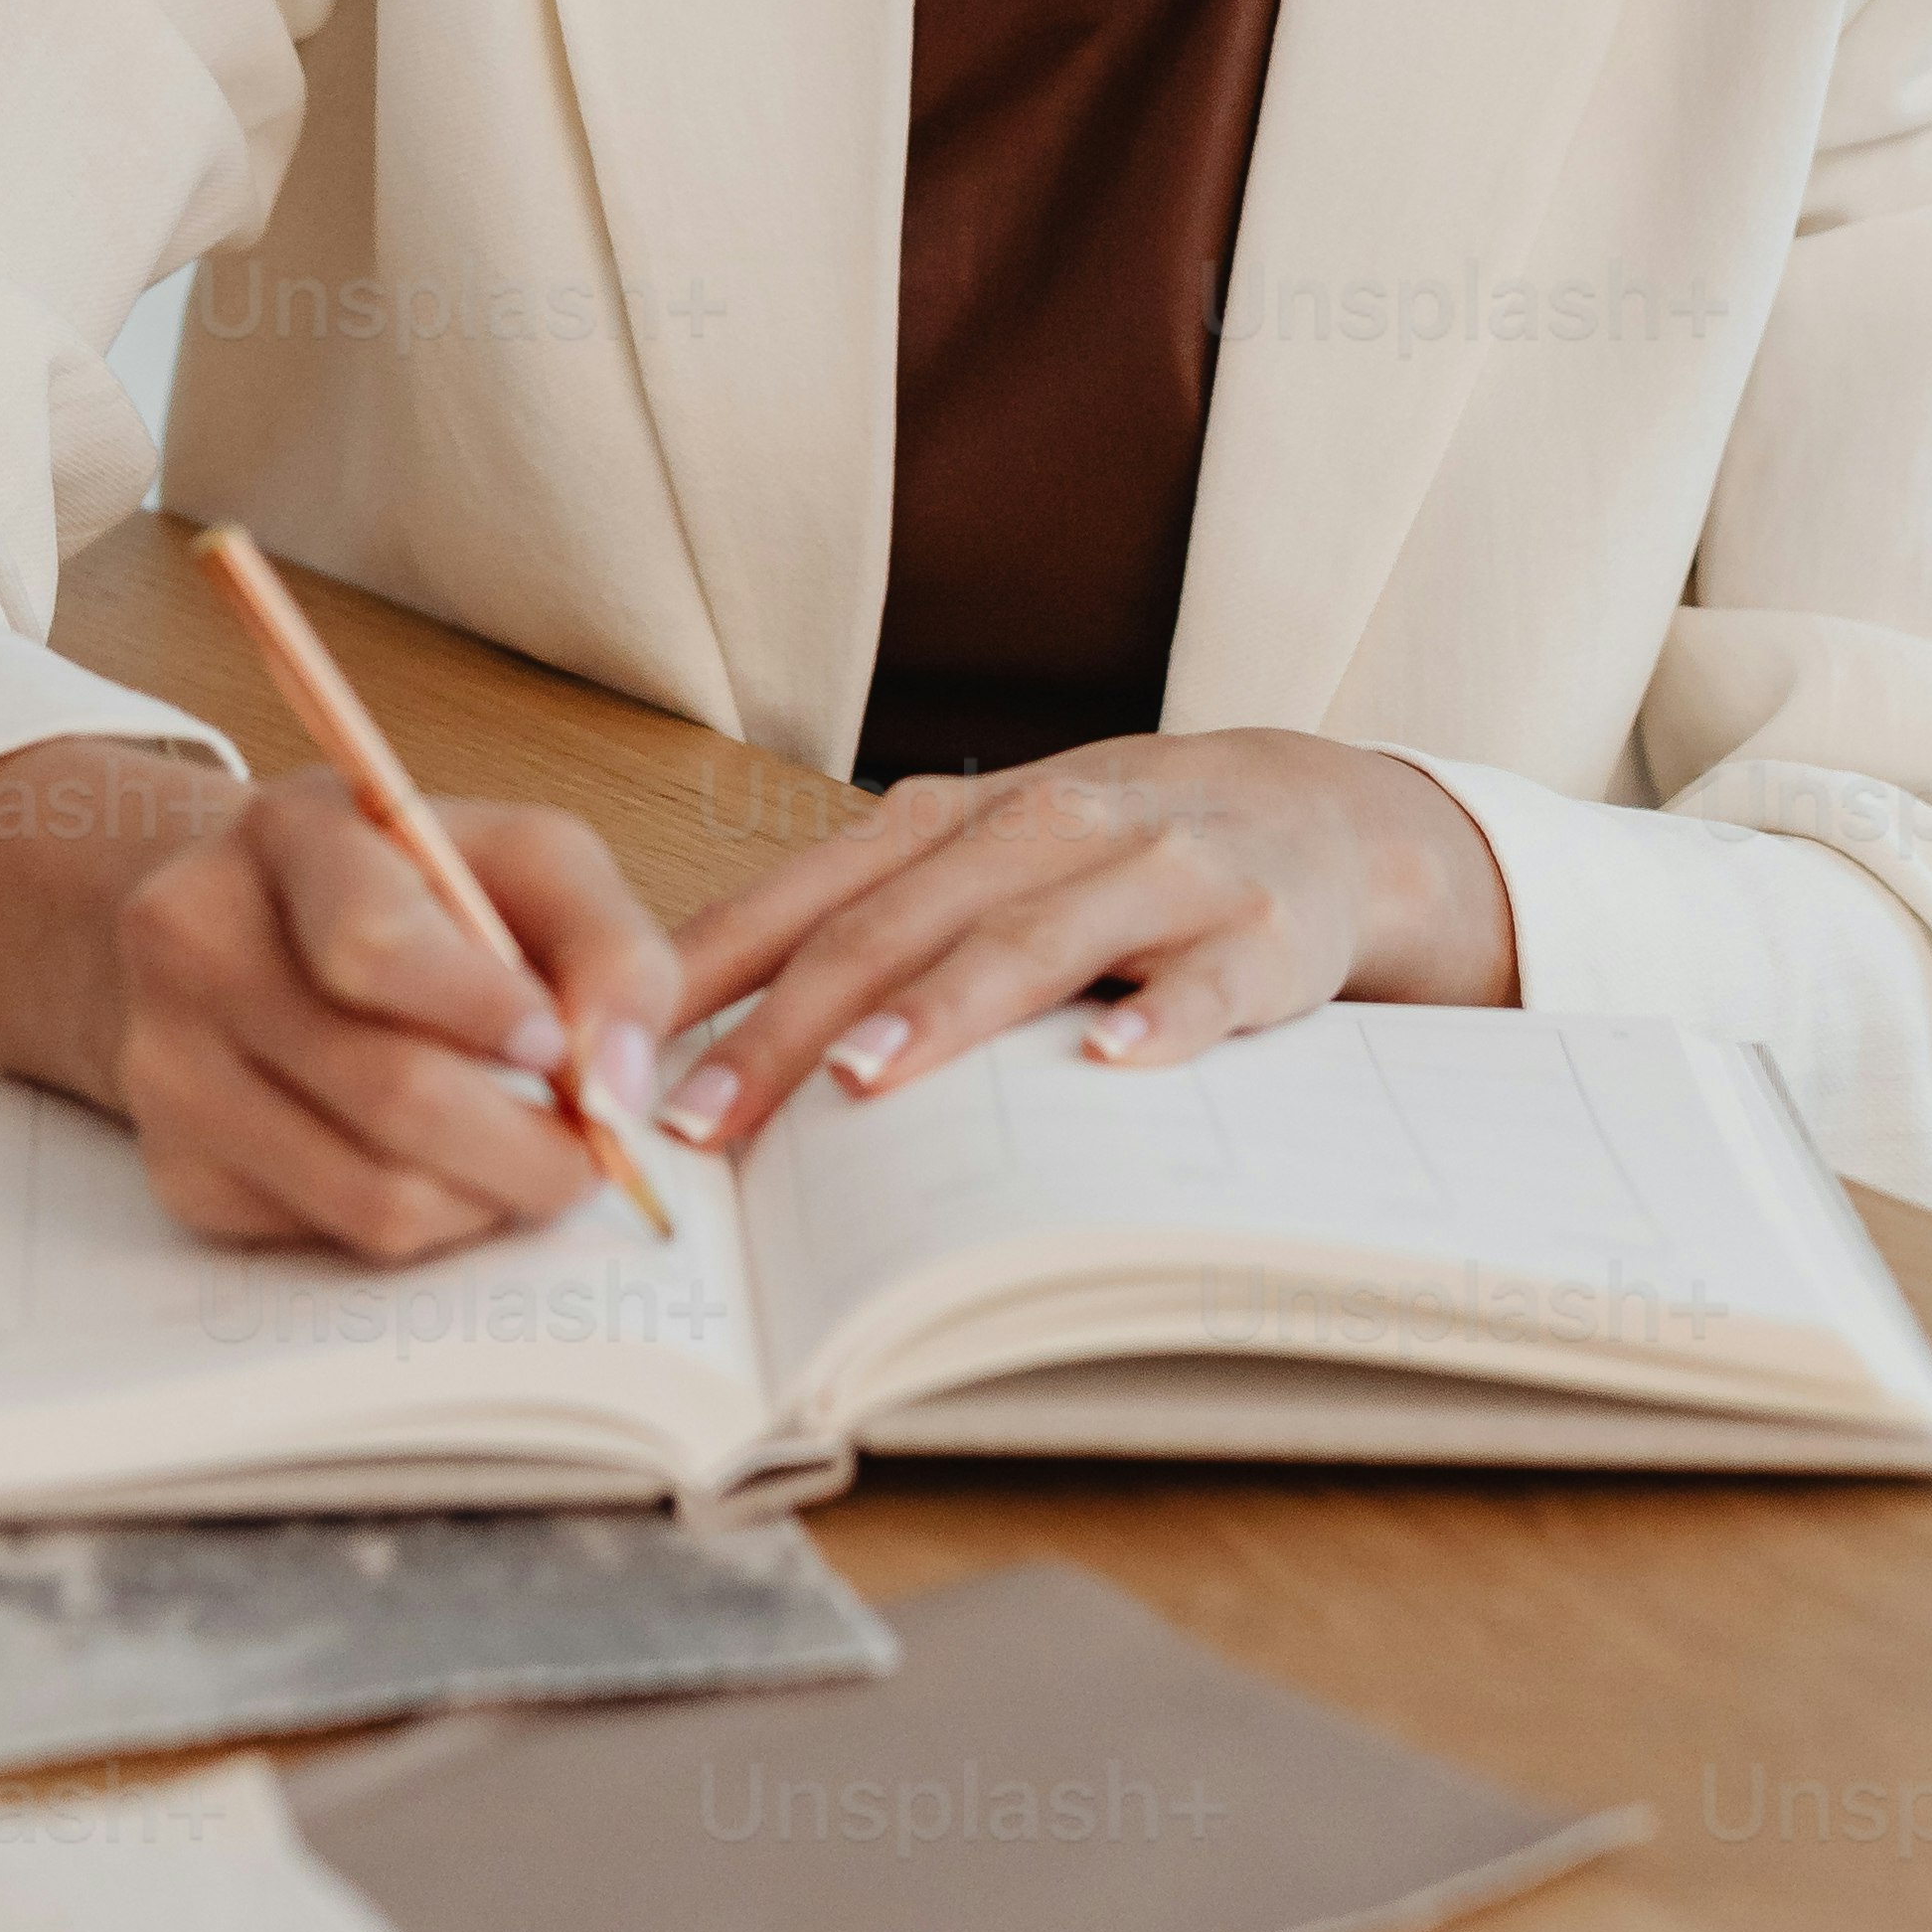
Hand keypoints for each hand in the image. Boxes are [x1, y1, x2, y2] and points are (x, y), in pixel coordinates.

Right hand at [95, 772, 682, 1259]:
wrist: (250, 928)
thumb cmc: (414, 891)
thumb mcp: (526, 863)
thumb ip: (606, 947)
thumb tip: (623, 1088)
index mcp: (293, 835)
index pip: (374, 946)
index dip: (484, 1014)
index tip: (562, 1050)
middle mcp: (201, 944)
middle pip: (393, 1092)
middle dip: (533, 1144)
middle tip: (597, 1150)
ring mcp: (169, 1067)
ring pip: (374, 1193)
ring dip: (488, 1197)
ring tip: (525, 1153)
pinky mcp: (177, 1171)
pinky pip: (335, 1238)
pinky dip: (423, 1223)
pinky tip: (437, 1163)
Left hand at [653, 730, 1514, 1156]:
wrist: (1315, 810)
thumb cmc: (1106, 859)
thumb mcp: (978, 869)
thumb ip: (857, 936)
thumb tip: (681, 1051)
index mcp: (954, 822)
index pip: (807, 899)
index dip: (709, 980)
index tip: (617, 1065)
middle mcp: (1045, 828)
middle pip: (895, 925)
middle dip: (788, 1026)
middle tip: (704, 1121)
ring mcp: (1157, 875)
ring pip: (1033, 941)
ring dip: (945, 1010)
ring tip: (865, 1081)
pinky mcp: (1261, 932)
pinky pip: (1205, 983)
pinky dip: (1159, 1024)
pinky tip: (1113, 1068)